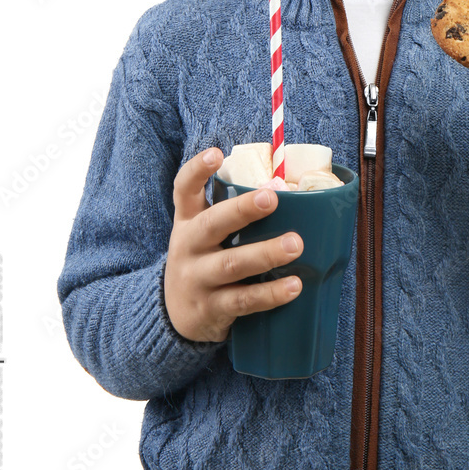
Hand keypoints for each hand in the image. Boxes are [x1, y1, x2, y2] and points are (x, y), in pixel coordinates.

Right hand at [163, 148, 303, 342]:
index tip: (216, 154)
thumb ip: (233, 214)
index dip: (197, 170)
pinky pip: (243, 300)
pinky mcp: (211, 309)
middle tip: (272, 197)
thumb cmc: (204, 261)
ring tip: (295, 244)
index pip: (183, 190)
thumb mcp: (204, 235)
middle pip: (211, 224)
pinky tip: (294, 285)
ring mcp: (197, 279)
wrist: (173, 315)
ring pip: (232, 264)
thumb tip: (290, 190)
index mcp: (188, 222)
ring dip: (265, 253)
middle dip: (242, 210)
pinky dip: (270, 293)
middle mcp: (188, 247)